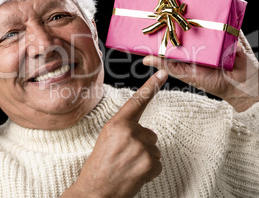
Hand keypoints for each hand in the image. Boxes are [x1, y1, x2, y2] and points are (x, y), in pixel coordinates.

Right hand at [64, 70, 167, 197]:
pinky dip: (149, 172)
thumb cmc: (99, 167)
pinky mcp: (149, 163)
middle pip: (151, 135)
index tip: (163, 73)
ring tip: (128, 168)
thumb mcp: (107, 140)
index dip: (151, 86)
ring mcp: (141, 148)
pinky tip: (134, 176)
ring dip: (145, 160)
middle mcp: (130, 132)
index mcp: (117, 124)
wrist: (95, 192)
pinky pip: (158, 164)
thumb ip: (125, 130)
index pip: (137, 101)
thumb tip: (148, 133)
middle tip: (125, 159)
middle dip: (142, 147)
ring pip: (155, 150)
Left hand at [143, 0, 258, 111]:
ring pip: (206, 2)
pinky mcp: (230, 24)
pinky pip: (225, 6)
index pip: (173, 17)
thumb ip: (167, 64)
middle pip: (189, 5)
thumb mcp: (184, 72)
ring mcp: (214, 25)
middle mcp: (198, 29)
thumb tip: (145, 59)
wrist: (239, 85)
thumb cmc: (211, 80)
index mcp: (185, 38)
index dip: (167, 5)